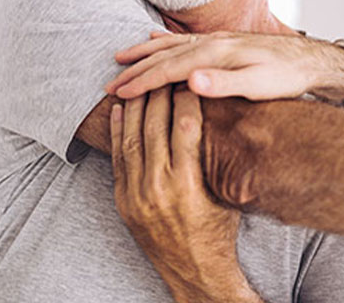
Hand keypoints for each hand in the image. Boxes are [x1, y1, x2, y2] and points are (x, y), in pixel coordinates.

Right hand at [105, 32, 343, 103]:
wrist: (312, 60)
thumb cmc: (288, 78)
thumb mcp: (259, 85)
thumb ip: (225, 84)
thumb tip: (191, 81)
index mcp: (216, 54)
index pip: (169, 69)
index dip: (141, 82)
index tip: (117, 94)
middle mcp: (213, 43)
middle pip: (165, 55)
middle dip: (135, 69)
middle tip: (108, 83)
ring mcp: (218, 40)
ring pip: (172, 44)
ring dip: (144, 53)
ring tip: (120, 58)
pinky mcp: (225, 42)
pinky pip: (185, 40)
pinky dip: (164, 41)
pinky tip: (155, 40)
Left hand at [111, 85, 259, 302]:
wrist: (195, 272)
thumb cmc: (219, 231)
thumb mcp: (226, 194)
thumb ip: (217, 159)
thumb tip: (225, 119)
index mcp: (188, 183)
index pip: (185, 125)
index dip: (187, 97)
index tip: (190, 77)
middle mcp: (158, 187)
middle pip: (155, 126)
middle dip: (159, 94)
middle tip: (164, 71)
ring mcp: (136, 195)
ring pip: (131, 138)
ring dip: (135, 107)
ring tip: (140, 82)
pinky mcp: (123, 202)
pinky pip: (117, 159)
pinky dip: (117, 132)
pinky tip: (119, 110)